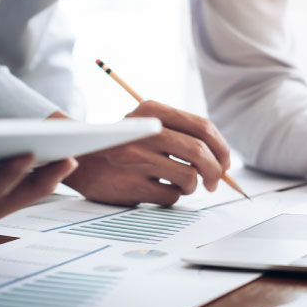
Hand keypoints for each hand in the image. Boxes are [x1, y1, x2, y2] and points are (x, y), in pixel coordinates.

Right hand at [54, 100, 230, 205]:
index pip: (203, 127)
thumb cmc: (125, 145)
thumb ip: (182, 133)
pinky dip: (172, 196)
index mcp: (153, 110)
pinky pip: (171, 196)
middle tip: (215, 182)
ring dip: (192, 186)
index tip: (225, 162)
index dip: (222, 148)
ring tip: (178, 184)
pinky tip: (157, 189)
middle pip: (200, 153)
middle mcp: (145, 131)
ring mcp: (136, 159)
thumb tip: (223, 159)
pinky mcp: (131, 185)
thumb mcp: (147, 123)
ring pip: (189, 178)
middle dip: (216, 172)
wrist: (81, 160)